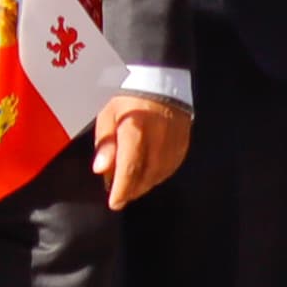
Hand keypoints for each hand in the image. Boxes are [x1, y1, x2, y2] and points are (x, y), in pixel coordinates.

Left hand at [96, 91, 192, 208]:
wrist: (161, 83)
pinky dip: (158, 177)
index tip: (114, 203)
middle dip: (132, 190)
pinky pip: (171, 168)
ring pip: (160, 175)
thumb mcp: (108, 116)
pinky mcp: (184, 145)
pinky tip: (148, 177)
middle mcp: (158, 139)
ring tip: (131, 188)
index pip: (129, 167)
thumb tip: (102, 170)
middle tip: (120, 197)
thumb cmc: (129, 100)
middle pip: (146, 176)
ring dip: (144, 185)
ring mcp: (174, 143)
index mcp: (136, 130)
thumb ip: (105, 144)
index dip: (122, 189)